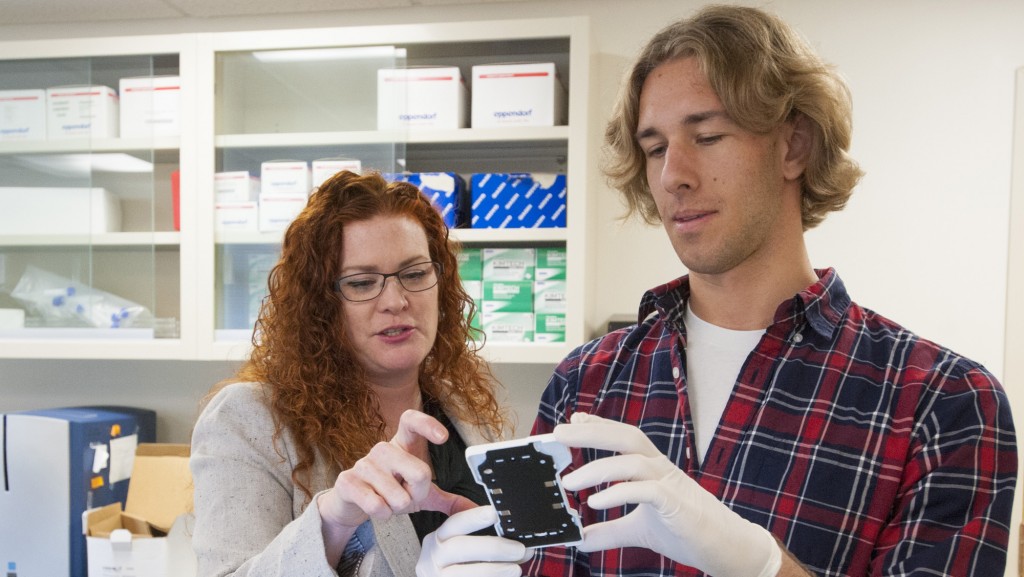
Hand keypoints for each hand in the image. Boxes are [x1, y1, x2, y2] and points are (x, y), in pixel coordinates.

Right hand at [319, 409, 475, 534]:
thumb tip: (476, 510)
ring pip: (397, 494)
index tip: (443, 438)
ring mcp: (363, 464)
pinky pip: (375, 504)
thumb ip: (447, 500)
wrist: (353, 504)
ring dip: (398, 507)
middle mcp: (383, 449)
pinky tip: (378, 509)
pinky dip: (383, 514)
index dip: (427, 424)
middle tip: (410, 497)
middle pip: (418, 471)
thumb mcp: (421, 495)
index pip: (411, 419)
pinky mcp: (347, 482)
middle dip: (419, 494)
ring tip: (390, 503)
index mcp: (402, 445)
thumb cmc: (390, 492)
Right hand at [417, 505, 529, 576]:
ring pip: (465, 573)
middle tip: (518, 549)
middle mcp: (432, 557)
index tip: (494, 513)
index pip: (454, 523)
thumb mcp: (463, 548)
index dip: (474, 517)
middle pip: (460, 547)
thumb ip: (486, 539)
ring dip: (494, 570)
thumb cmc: (458, 566)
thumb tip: (518, 538)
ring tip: (515, 569)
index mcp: (438, 539)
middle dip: (492, 547)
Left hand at [554, 412, 780, 576]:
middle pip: (625, 437)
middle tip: (559, 432)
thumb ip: (609, 532)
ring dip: (597, 468)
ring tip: (568, 482)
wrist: (725, 548)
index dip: (599, 425)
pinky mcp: (676, 503)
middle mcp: (660, 468)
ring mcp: (669, 483)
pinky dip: (619, 493)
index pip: (623, 437)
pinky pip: (646, 491)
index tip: (573, 419)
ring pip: (632, 461)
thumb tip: (580, 539)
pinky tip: (595, 503)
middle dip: (592, 431)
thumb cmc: (685, 532)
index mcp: (652, 468)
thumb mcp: (638, 530)